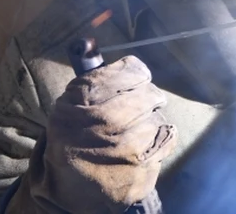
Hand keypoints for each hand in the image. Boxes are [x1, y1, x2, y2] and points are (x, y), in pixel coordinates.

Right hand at [8, 56, 176, 212]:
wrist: (68, 194)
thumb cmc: (72, 141)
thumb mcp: (68, 105)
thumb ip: (86, 74)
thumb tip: (87, 41)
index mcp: (79, 106)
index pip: (128, 71)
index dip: (134, 72)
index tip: (134, 77)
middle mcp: (103, 126)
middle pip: (149, 93)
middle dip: (145, 97)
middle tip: (134, 106)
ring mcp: (125, 152)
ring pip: (158, 116)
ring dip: (149, 120)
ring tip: (132, 131)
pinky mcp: (142, 172)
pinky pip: (168, 137)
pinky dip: (160, 138)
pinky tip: (144, 144)